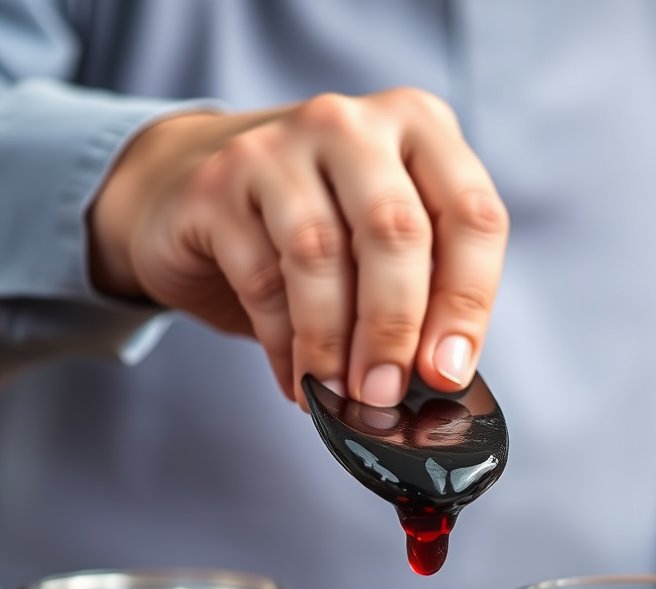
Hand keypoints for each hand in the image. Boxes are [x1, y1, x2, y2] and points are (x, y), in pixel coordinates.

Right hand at [88, 90, 507, 407]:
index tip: (447, 373)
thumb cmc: (307, 224)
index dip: (466, 303)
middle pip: (395, 230)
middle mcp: (352, 126)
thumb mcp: (379, 241)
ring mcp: (278, 145)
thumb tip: (439, 377)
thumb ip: (419, 289)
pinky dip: (285, 345)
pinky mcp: (218, 184)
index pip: (471, 214)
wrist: (184, 186)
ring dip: (333, 343)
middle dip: (394, 329)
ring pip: (321, 254)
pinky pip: (262, 278)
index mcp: (418, 128)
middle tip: (384, 393)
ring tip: (336, 395)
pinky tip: (297, 378)